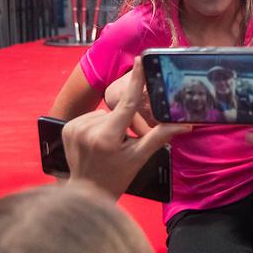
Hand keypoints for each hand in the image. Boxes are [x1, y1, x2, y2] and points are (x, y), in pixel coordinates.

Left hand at [63, 58, 190, 198]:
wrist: (86, 190)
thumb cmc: (117, 175)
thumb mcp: (140, 157)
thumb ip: (160, 137)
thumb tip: (185, 124)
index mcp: (109, 138)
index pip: (127, 104)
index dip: (136, 81)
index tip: (140, 62)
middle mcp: (89, 131)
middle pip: (116, 112)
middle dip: (122, 123)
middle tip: (120, 144)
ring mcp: (75, 129)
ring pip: (103, 114)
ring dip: (108, 124)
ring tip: (106, 145)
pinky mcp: (66, 128)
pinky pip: (90, 117)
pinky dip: (96, 126)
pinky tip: (95, 142)